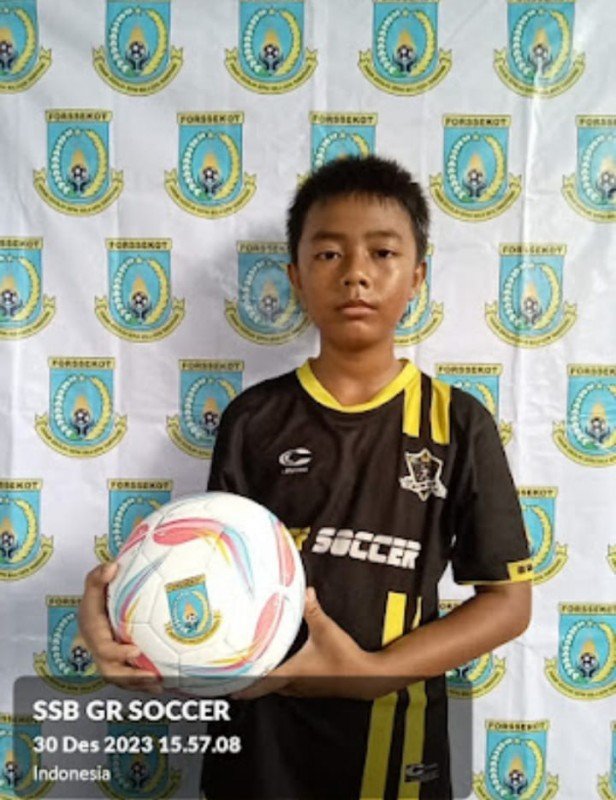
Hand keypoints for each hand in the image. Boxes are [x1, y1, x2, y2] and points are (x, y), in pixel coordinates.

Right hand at [78, 562, 162, 693]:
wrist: (93, 608)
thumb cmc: (97, 594)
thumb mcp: (94, 582)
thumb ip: (99, 575)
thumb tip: (112, 567)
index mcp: (92, 631)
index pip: (102, 647)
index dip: (117, 653)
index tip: (136, 651)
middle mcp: (98, 649)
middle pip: (110, 671)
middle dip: (131, 678)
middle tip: (154, 677)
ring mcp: (106, 659)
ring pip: (120, 678)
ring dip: (139, 685)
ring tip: (162, 685)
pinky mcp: (117, 662)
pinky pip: (128, 677)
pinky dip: (142, 682)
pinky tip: (164, 681)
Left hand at [232, 588, 379, 700]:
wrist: (367, 678)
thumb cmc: (345, 658)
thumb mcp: (326, 630)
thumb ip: (313, 610)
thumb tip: (306, 591)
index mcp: (292, 673)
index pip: (261, 683)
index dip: (243, 687)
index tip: (227, 689)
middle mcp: (295, 684)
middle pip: (266, 687)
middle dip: (251, 681)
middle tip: (237, 675)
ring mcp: (305, 688)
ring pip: (278, 687)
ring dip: (266, 681)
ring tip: (255, 671)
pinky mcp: (314, 687)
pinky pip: (290, 686)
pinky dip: (281, 679)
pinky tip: (283, 669)